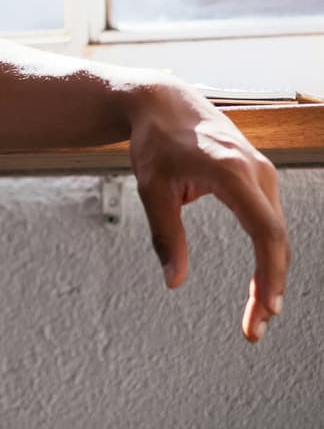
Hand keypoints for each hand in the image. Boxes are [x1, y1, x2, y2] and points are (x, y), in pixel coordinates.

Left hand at [128, 80, 289, 341]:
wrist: (163, 101)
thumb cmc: (155, 141)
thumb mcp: (151, 188)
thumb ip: (165, 235)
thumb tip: (174, 281)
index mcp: (231, 172)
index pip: (265, 231)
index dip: (270, 273)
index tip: (266, 307)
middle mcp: (256, 170)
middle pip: (276, 238)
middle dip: (270, 285)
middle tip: (255, 328)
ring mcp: (262, 171)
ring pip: (275, 232)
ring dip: (271, 272)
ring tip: (257, 313)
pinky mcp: (258, 175)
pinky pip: (269, 219)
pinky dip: (267, 251)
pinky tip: (261, 280)